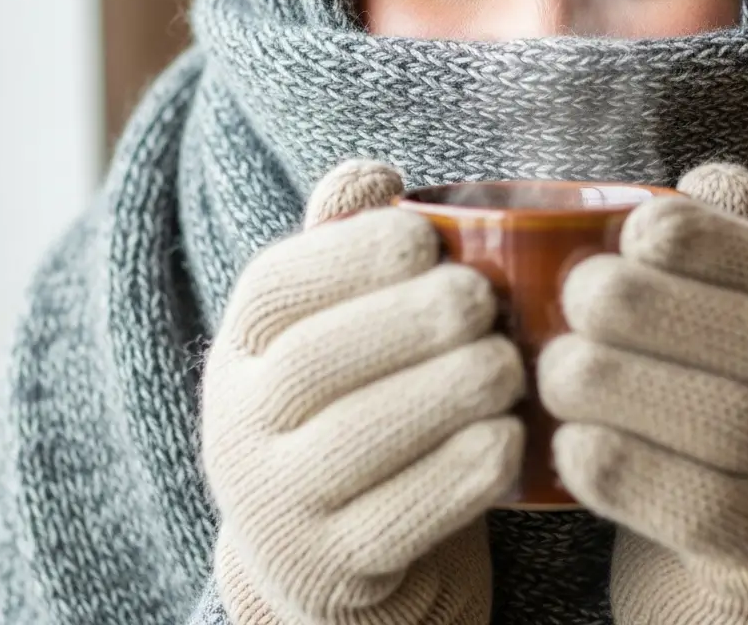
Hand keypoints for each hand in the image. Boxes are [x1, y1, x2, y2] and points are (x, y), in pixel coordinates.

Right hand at [202, 161, 524, 624]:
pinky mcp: (332, 574)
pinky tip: (508, 442)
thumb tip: (372, 173)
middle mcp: (238, 430)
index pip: (273, 292)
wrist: (335, 556)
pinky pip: (393, 526)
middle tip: (482, 300)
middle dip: (402, 323)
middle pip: (309, 366)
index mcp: (241, 353)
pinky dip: (455, 480)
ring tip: (509, 366)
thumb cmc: (358, 408)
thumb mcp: (340, 332)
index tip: (424, 236)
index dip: (345, 257)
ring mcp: (278, 509)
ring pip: (349, 446)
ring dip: (438, 396)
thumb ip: (350, 253)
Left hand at [539, 163, 747, 623]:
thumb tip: (707, 178)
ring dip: (624, 386)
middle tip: (569, 304)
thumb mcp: (724, 335)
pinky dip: (627, 472)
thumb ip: (715, 258)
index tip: (629, 232)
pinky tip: (570, 449)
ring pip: (734, 424)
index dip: (709, 241)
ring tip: (554, 375)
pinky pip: (705, 513)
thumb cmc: (709, 420)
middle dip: (652, 310)